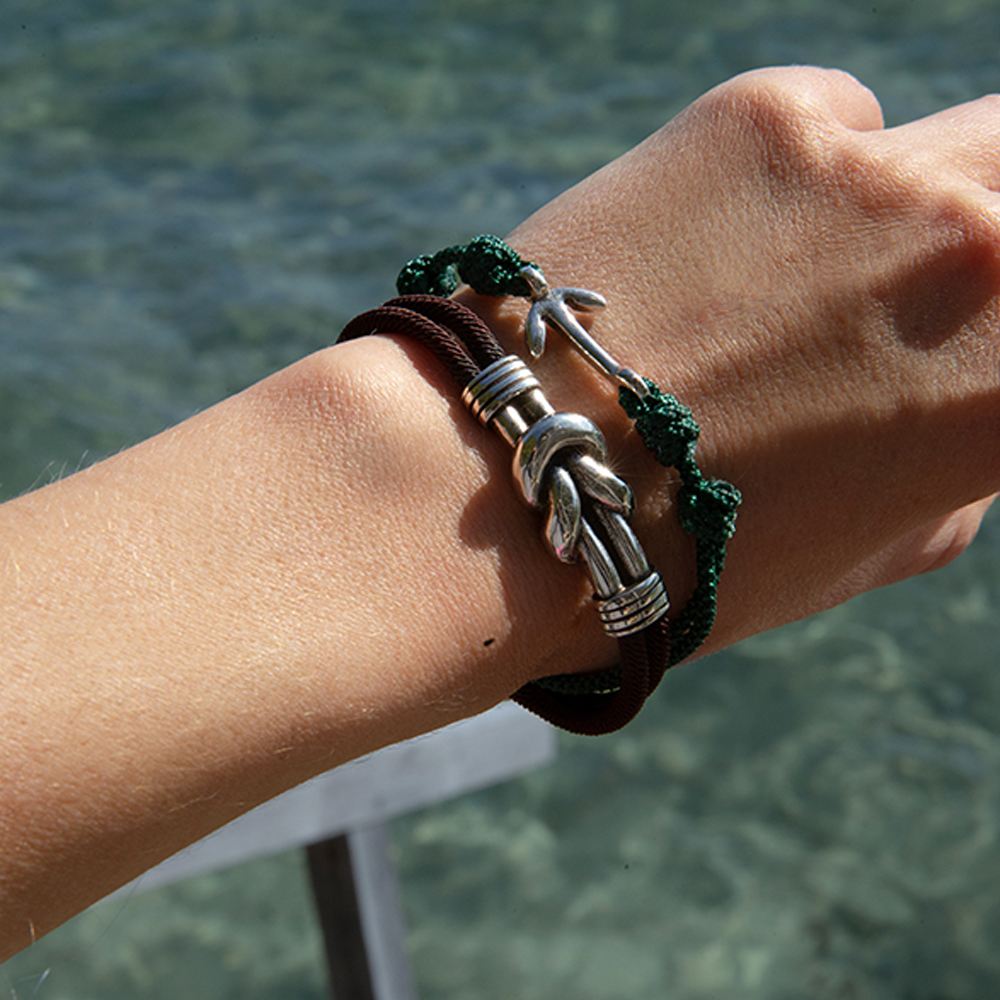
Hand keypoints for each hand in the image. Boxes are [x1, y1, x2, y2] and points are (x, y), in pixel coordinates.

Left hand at [474, 66, 999, 651]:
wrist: (506, 488)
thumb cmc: (686, 556)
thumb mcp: (872, 546)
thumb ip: (955, 457)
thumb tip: (960, 384)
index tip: (974, 347)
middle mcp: (982, 252)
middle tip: (938, 290)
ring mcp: (870, 169)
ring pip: (955, 143)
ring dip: (922, 198)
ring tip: (823, 273)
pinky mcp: (758, 116)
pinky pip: (839, 119)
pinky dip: (812, 172)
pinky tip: (729, 243)